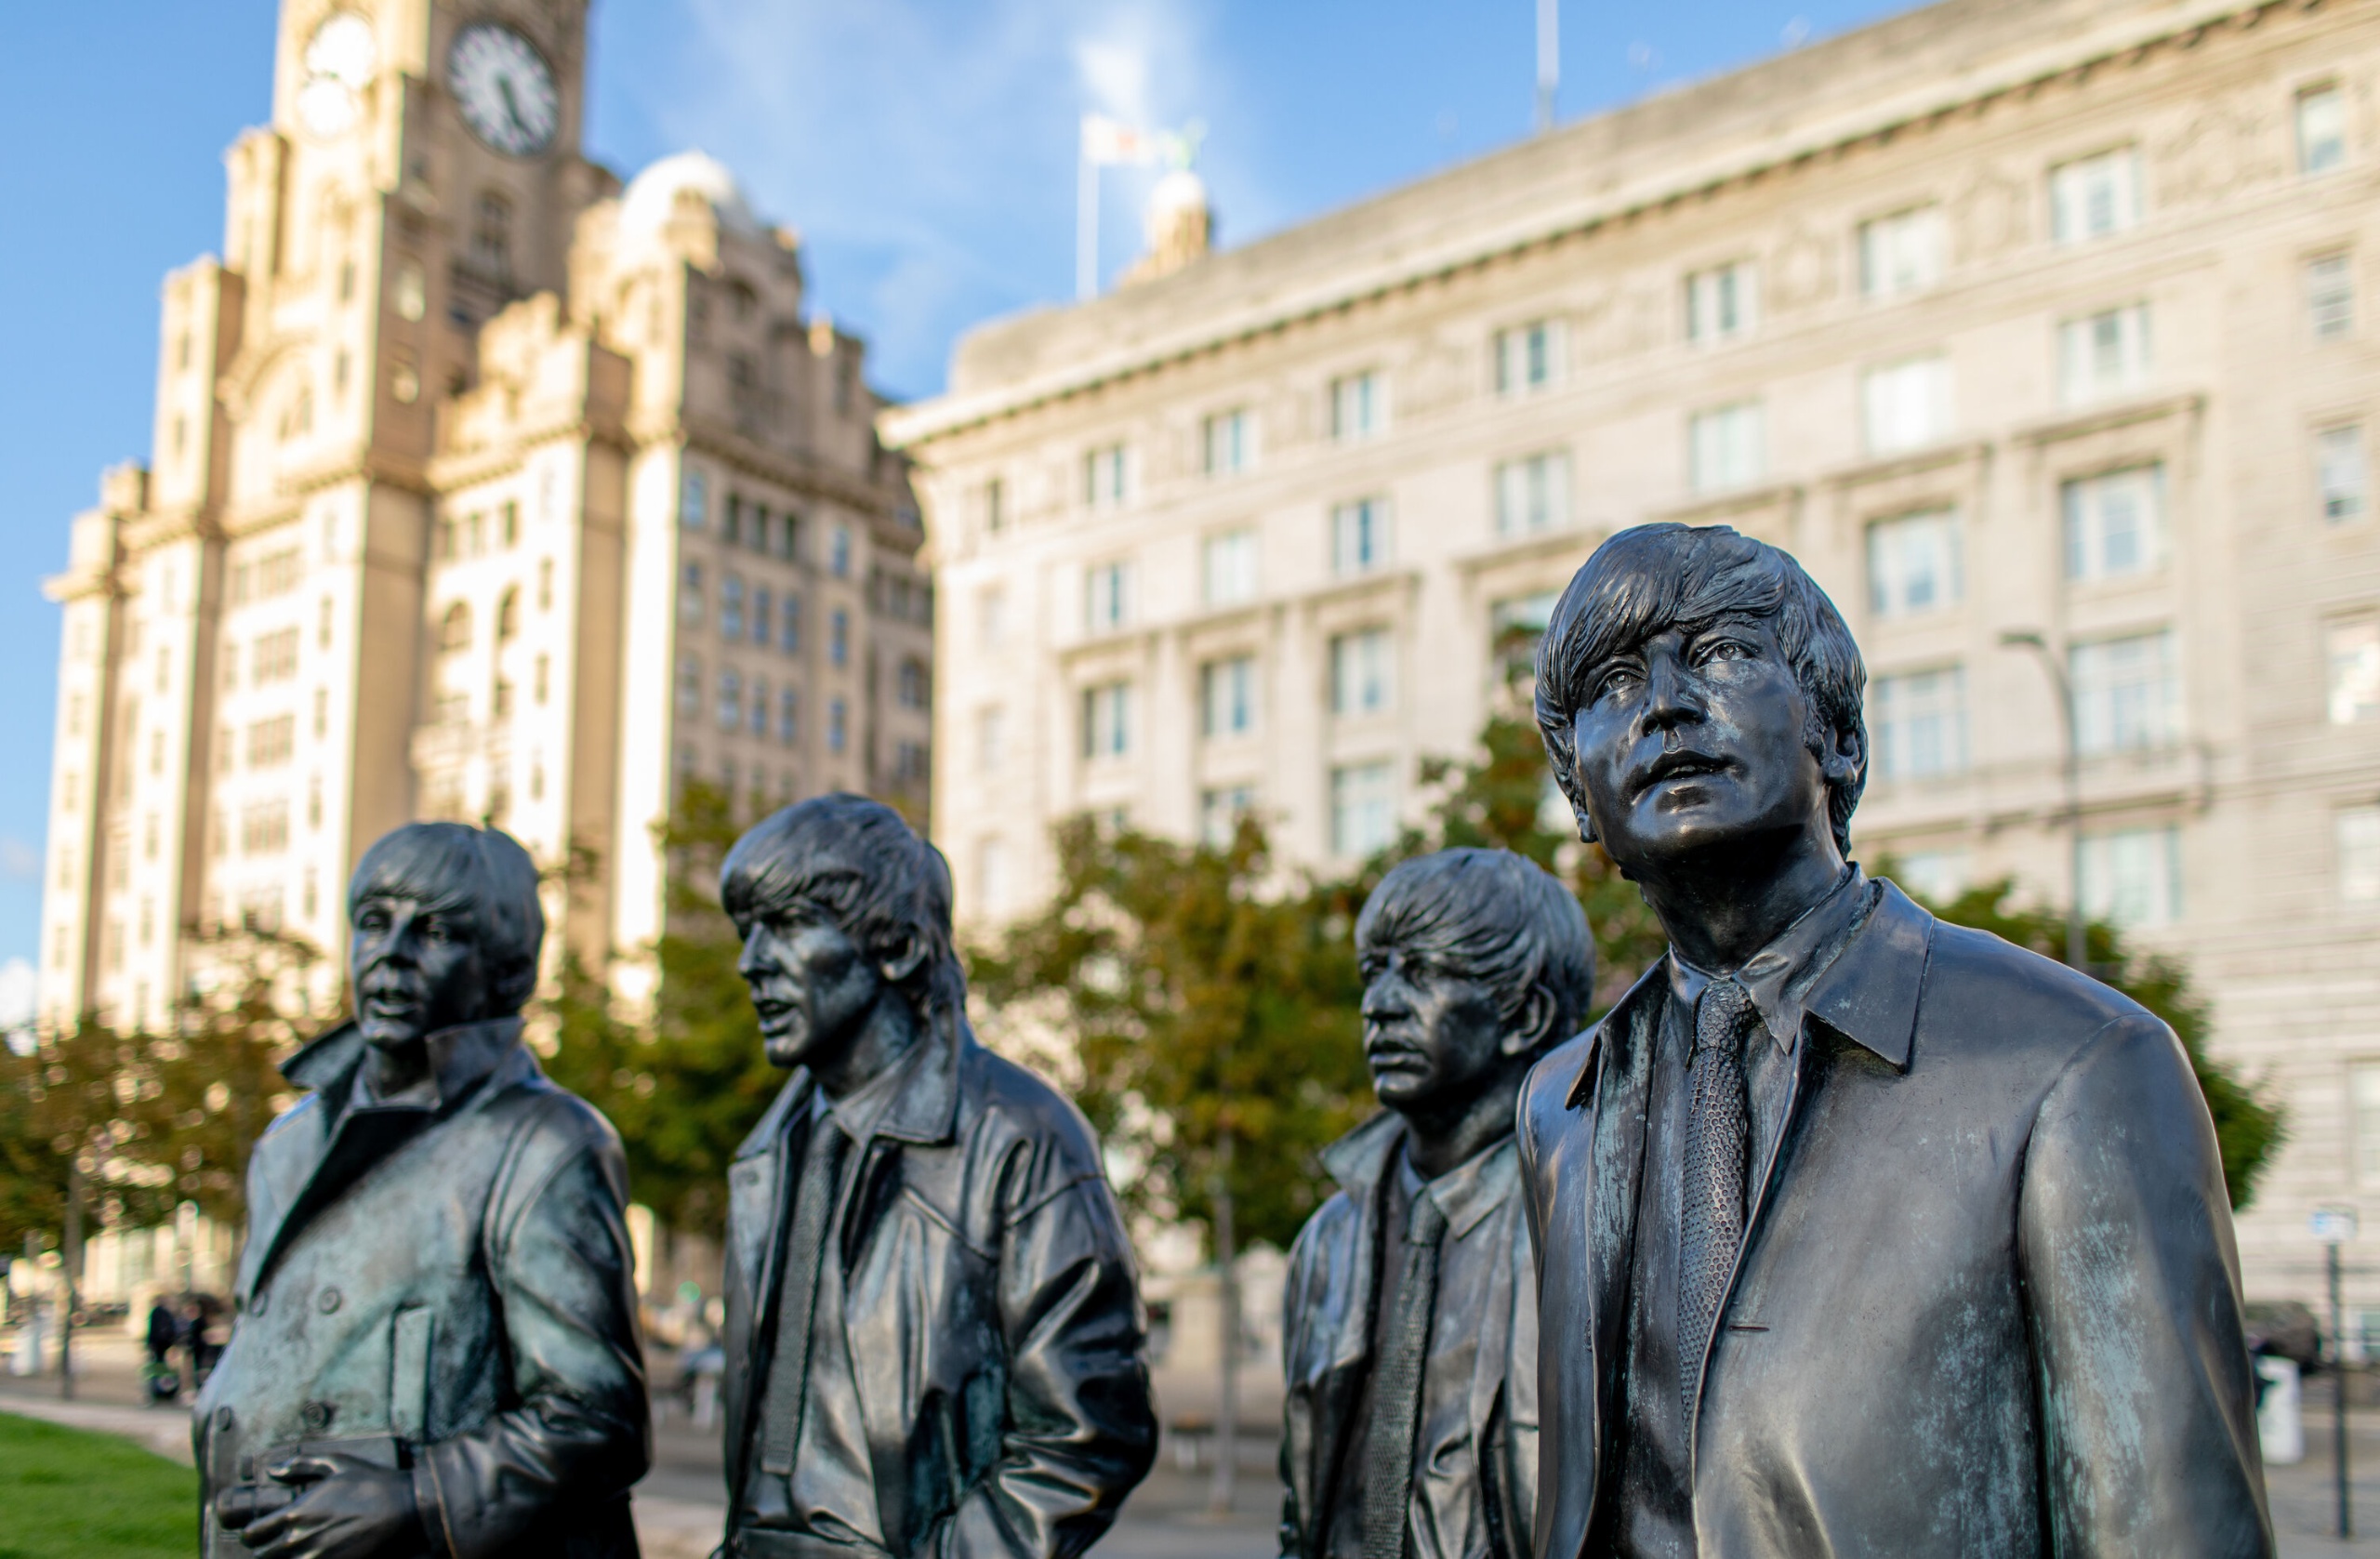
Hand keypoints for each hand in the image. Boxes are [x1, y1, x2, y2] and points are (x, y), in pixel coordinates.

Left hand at [240, 1453, 424, 1558]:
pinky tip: (314, 1556)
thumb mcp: (337, 1463)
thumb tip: (272, 1469)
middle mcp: (298, 1539)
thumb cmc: (371, 1483)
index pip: (252, 1534)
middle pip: (261, 1557)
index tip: (261, 1532)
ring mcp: (314, 1557)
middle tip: (279, 1545)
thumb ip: (300, 1464)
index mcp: (295, 1512)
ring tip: (297, 1551)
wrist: (405, 1508)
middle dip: (266, 1550)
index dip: (252, 1534)